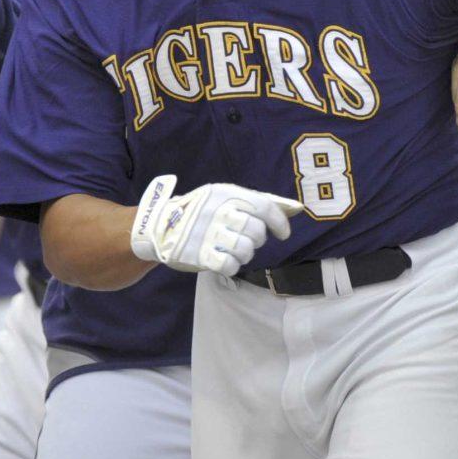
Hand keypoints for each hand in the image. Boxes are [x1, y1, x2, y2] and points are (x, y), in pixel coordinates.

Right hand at [131, 174, 303, 276]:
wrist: (160, 226)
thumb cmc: (203, 212)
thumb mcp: (228, 197)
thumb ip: (262, 202)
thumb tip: (298, 208)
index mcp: (226, 193)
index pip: (264, 207)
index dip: (279, 222)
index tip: (283, 234)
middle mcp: (217, 211)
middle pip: (256, 230)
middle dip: (258, 239)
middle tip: (248, 240)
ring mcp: (208, 233)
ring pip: (246, 249)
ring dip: (246, 253)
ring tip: (236, 249)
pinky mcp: (199, 254)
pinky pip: (230, 265)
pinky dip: (233, 265)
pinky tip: (226, 260)